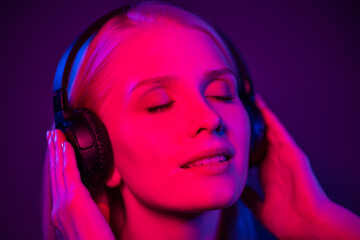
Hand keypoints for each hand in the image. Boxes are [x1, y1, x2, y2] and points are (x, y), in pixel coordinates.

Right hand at [47, 129, 115, 239]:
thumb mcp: (96, 216)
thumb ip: (96, 199)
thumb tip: (100, 184)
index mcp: (62, 212)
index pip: (58, 183)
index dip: (56, 165)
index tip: (57, 151)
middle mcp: (59, 207)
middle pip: (55, 174)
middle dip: (53, 153)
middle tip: (51, 137)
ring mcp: (64, 203)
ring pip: (59, 170)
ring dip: (58, 150)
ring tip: (56, 135)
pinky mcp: (74, 200)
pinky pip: (69, 173)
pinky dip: (67, 157)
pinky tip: (66, 145)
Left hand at [241, 95, 359, 238]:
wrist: (307, 226)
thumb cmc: (287, 220)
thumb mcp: (260, 206)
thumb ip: (249, 196)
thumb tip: (236, 190)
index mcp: (268, 172)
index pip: (254, 150)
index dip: (243, 139)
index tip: (230, 129)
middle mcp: (276, 160)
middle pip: (261, 135)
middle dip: (251, 121)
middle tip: (237, 104)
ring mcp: (286, 156)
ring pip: (270, 129)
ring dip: (260, 113)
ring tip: (247, 98)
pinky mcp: (294, 154)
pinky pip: (281, 132)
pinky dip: (271, 119)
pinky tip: (261, 106)